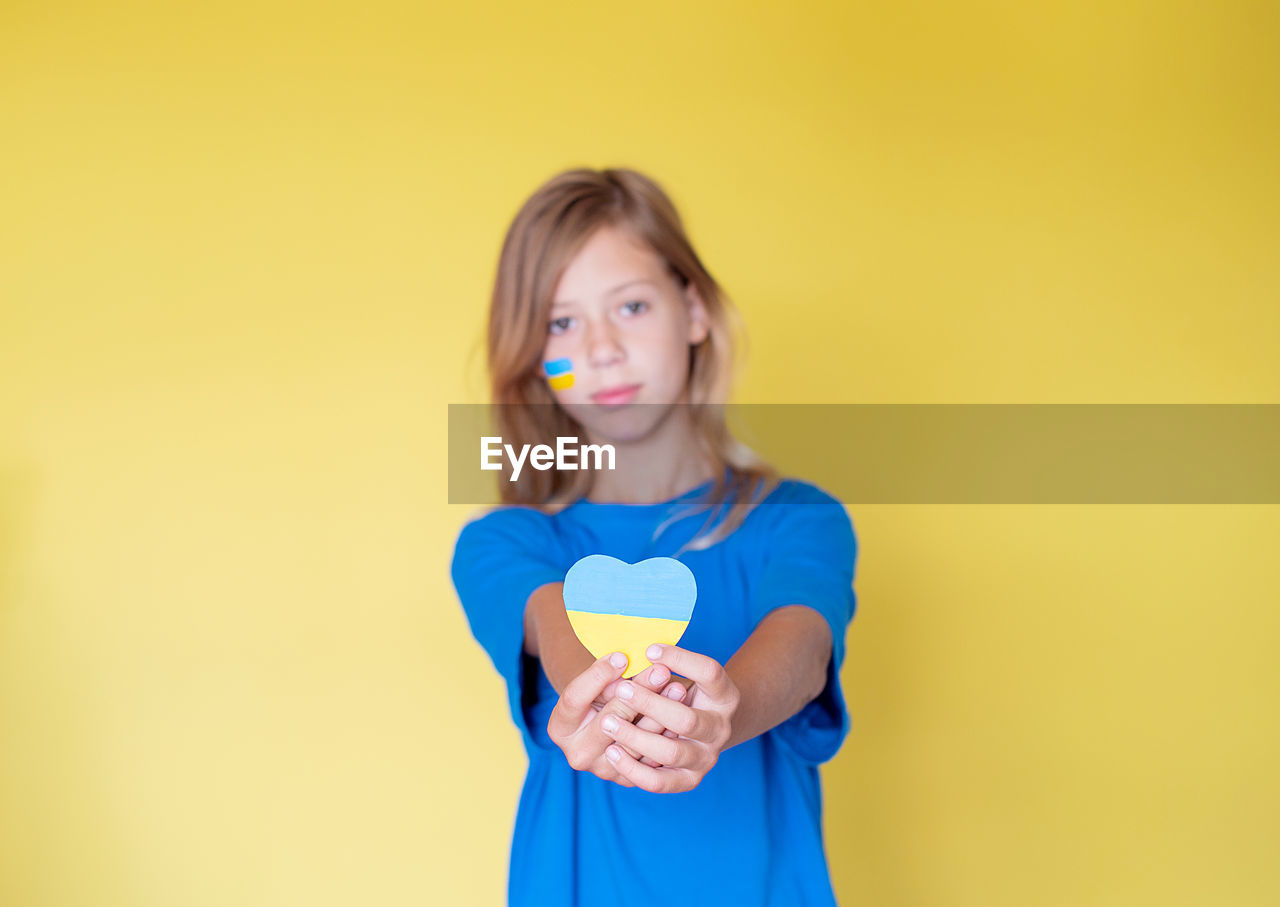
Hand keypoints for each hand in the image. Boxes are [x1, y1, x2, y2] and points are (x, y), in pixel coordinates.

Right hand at [547, 653, 683, 783]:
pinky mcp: (627, 780)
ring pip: (634, 744)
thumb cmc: (603, 696)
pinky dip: (668, 736)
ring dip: (659, 715)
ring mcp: (602, 771)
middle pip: (607, 721)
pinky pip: (651, 761)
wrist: (612, 725)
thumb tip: (624, 660)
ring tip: (678, 688)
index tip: (622, 656)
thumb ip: (607, 675)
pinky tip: (684, 713)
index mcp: (559, 728)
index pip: (575, 698)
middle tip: (661, 671)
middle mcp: (577, 754)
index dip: (598, 676)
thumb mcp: (599, 683)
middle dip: (637, 694)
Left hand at [597, 643, 739, 792]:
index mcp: (725, 695)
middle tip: (621, 688)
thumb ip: (660, 667)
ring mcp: (707, 758)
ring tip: (607, 722)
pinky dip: (634, 768)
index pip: (709, 672)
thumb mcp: (680, 675)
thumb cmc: (681, 695)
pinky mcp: (689, 780)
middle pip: (686, 719)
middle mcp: (721, 729)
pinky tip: (612, 751)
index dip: (680, 659)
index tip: (650, 650)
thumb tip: (626, 657)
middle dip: (650, 703)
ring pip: (670, 752)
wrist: (702, 731)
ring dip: (636, 736)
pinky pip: (659, 782)